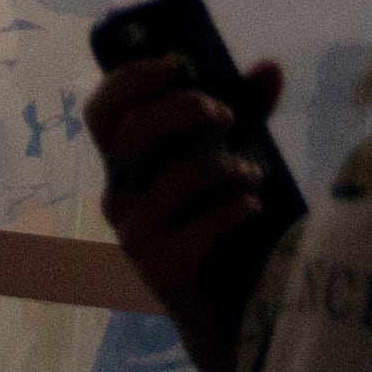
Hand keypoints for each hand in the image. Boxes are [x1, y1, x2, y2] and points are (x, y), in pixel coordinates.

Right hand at [83, 52, 285, 371]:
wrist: (235, 307)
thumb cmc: (224, 221)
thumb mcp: (233, 155)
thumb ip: (248, 111)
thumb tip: (269, 67)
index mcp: (128, 165)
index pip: (102, 114)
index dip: (129, 81)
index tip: (176, 63)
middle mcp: (120, 197)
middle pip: (130, 135)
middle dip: (181, 111)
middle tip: (227, 114)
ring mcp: (136, 236)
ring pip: (171, 180)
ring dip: (221, 167)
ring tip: (255, 174)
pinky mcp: (160, 271)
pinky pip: (196, 229)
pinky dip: (230, 211)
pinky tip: (253, 207)